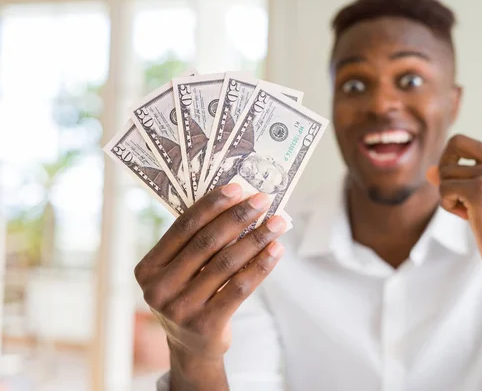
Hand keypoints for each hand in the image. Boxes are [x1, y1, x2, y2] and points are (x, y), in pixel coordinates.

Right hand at [134, 183, 285, 380]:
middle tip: (263, 200)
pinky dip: (261, 266)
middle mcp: (158, 289)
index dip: (211, 205)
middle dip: (238, 217)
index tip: (237, 187)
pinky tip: (276, 250)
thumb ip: (197, 244)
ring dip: (256, 239)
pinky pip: (239, 288)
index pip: (183, 227)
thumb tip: (238, 204)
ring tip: (278, 223)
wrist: (191, 349)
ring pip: (226, 264)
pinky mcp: (205, 325)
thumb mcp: (180, 272)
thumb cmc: (190, 296)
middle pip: (206, 243)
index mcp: (148, 268)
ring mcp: (180, 309)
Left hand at [426, 65, 481, 294]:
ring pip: (444, 170)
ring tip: (468, 208)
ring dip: (447, 192)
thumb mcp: (477, 193)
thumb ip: (458, 175)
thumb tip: (431, 170)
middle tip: (456, 191)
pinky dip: (448, 205)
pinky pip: (443, 188)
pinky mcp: (481, 188)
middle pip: (453, 143)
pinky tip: (467, 216)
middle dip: (444, 166)